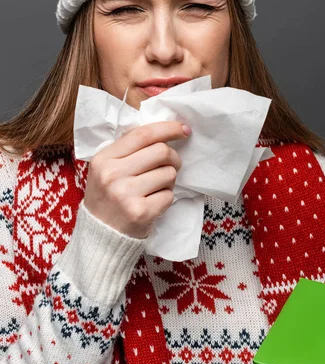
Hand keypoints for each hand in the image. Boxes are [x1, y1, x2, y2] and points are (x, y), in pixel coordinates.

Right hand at [83, 121, 190, 238]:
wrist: (100, 234)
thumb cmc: (108, 196)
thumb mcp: (107, 167)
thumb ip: (128, 148)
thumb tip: (164, 131)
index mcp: (104, 158)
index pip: (142, 134)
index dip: (168, 128)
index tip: (184, 129)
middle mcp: (113, 174)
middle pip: (161, 151)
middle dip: (173, 157)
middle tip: (171, 165)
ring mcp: (126, 194)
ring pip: (168, 173)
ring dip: (169, 180)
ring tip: (156, 187)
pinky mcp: (140, 212)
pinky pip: (169, 195)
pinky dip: (166, 197)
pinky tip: (153, 202)